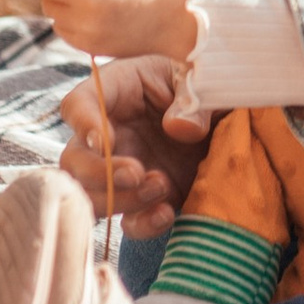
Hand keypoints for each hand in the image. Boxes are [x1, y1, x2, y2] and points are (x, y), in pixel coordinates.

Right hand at [57, 50, 207, 232]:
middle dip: (99, 174)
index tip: (103, 141)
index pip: (78, 104)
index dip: (82, 123)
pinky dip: (143, 224)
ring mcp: (121, 170)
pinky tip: (167, 213)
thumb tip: (178, 128)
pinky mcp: (143, 199)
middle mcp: (109, 134)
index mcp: (117, 91)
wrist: (229, 119)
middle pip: (74, 161)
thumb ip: (191, 99)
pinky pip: (128, 222)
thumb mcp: (201, 79)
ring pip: (92, 196)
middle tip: (136, 174)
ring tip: (162, 185)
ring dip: (121, 200)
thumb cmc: (204, 84)